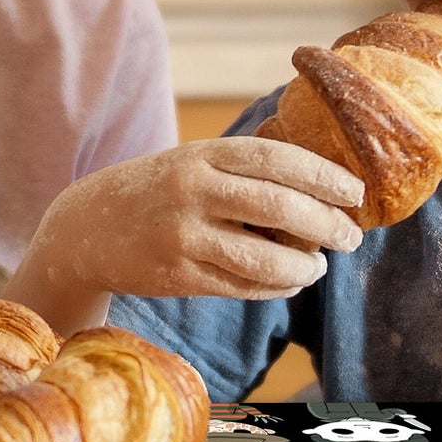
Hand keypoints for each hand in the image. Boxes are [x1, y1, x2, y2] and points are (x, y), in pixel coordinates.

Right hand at [5, 137, 364, 331]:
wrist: (87, 225)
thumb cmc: (157, 190)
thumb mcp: (192, 162)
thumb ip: (242, 170)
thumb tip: (321, 189)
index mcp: (201, 154)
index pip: (275, 158)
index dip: (322, 175)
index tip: (354, 192)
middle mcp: (192, 190)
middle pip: (277, 206)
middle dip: (324, 224)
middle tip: (350, 236)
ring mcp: (182, 235)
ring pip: (262, 257)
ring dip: (302, 266)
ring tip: (319, 267)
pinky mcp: (176, 275)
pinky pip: (240, 286)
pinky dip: (273, 287)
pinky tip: (289, 282)